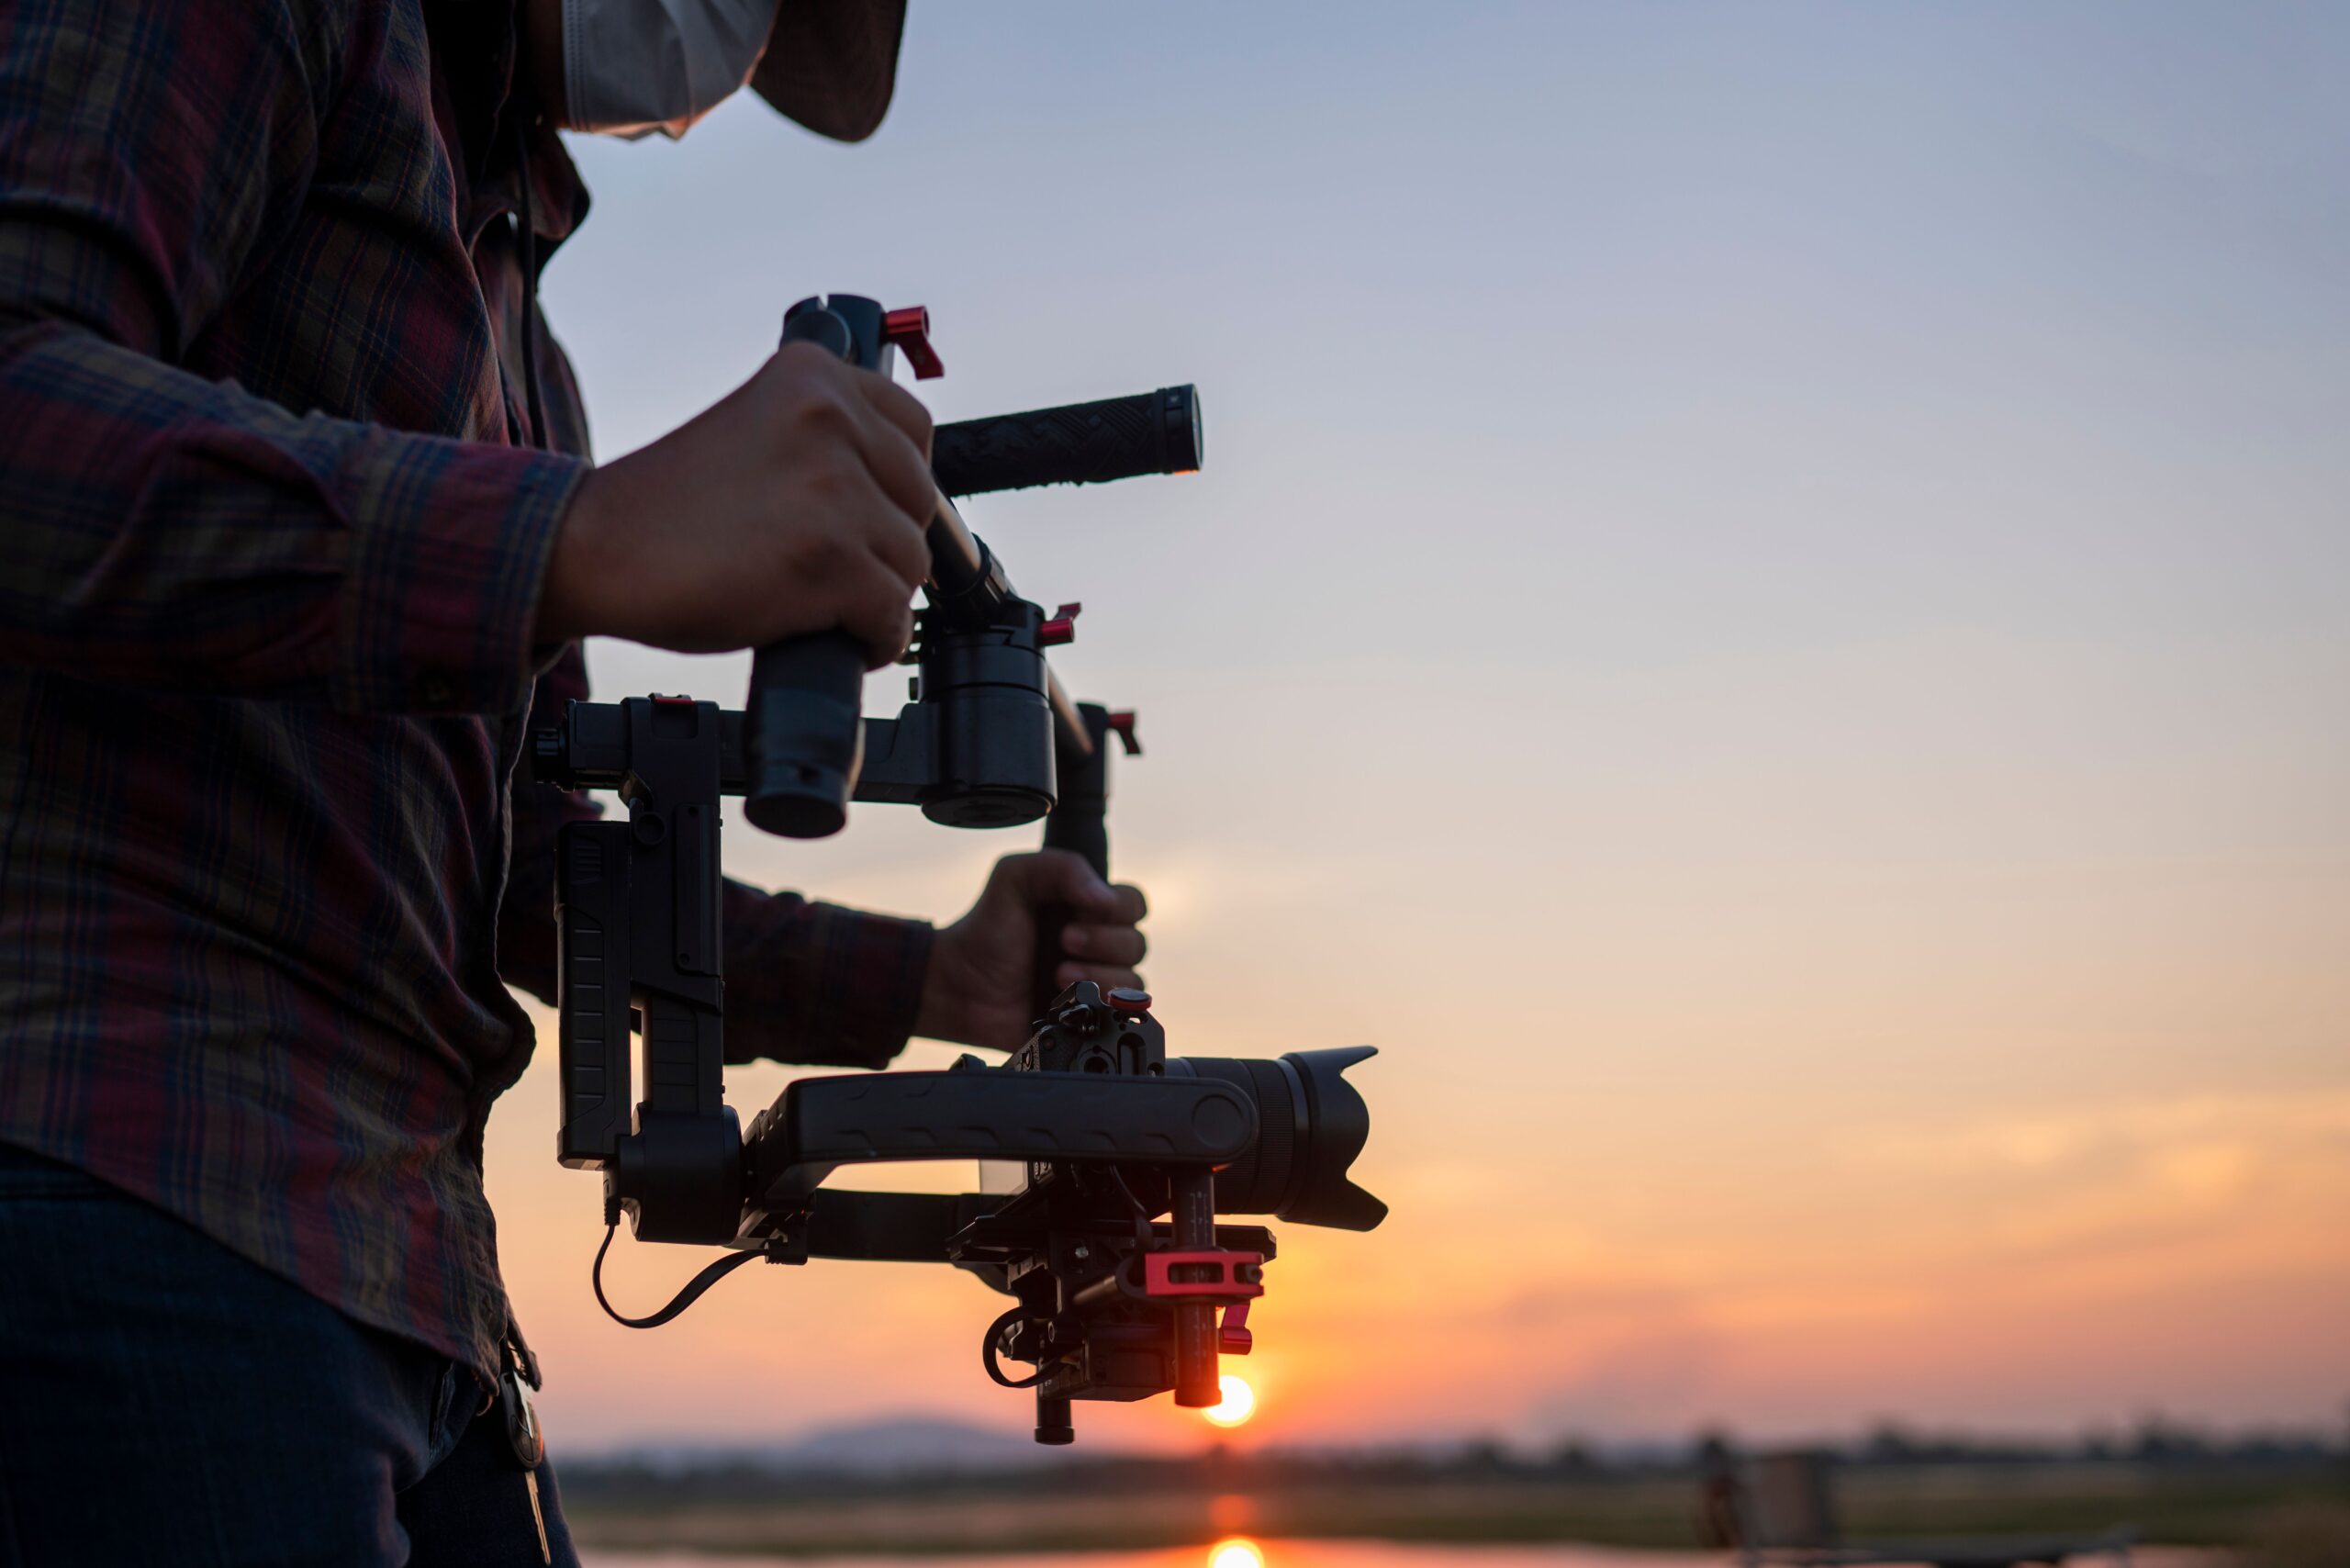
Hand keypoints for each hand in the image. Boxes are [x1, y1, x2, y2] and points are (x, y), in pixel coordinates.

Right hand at [537, 342, 934, 666]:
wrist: (592, 546)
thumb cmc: (667, 505)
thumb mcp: (756, 427)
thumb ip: (825, 437)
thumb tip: (899, 488)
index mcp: (814, 374)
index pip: (914, 428)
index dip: (898, 482)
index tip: (874, 510)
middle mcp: (829, 418)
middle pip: (919, 500)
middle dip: (886, 542)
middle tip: (837, 564)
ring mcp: (832, 489)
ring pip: (910, 560)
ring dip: (877, 593)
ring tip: (825, 600)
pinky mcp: (829, 559)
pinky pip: (892, 613)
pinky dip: (873, 639)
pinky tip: (840, 636)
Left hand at [915, 851, 1148, 1051]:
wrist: (958, 984)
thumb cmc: (986, 929)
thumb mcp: (1014, 877)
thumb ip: (1062, 867)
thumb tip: (1105, 899)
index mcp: (1087, 908)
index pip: (1132, 904)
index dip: (1117, 909)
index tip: (1078, 913)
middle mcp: (1098, 945)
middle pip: (1136, 943)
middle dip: (1104, 943)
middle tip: (1064, 941)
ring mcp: (1094, 983)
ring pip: (1133, 981)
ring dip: (1100, 975)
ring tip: (1059, 974)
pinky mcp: (1088, 1018)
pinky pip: (1121, 1016)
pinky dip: (1100, 1004)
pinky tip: (1066, 999)